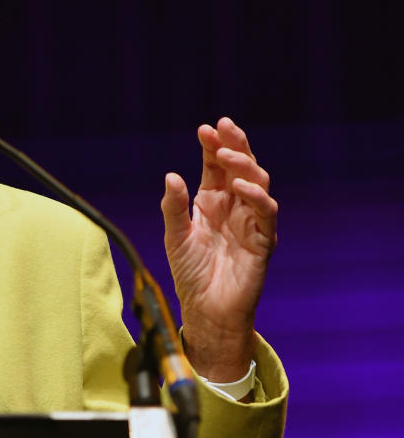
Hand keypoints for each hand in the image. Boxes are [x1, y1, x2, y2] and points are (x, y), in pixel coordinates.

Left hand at [161, 117, 277, 381]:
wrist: (206, 310)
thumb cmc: (190, 274)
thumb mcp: (175, 237)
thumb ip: (174, 208)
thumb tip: (171, 175)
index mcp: (213, 202)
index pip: (216, 167)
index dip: (213, 146)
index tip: (204, 129)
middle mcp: (235, 206)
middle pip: (241, 167)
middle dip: (234, 145)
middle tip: (223, 127)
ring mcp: (251, 221)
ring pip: (258, 183)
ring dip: (244, 166)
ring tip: (227, 156)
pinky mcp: (263, 240)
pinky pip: (267, 212)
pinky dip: (257, 197)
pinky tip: (241, 187)